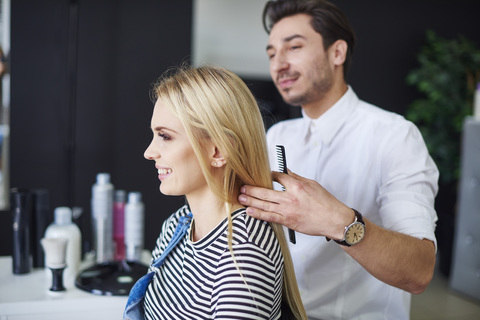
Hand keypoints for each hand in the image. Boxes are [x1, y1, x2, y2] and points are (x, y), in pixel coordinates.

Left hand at [238, 170, 352, 237]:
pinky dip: (258, 214)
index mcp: (297, 186)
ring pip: (265, 204)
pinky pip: (270, 217)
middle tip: (242, 187)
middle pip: (266, 191)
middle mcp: (290, 197)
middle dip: (252, 188)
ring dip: (251, 200)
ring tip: (241, 197)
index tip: (261, 175)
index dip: (267, 175)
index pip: (277, 176)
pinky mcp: (288, 221)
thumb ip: (296, 178)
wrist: (334, 220)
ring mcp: (288, 210)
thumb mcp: (312, 184)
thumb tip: (285, 171)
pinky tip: (249, 211)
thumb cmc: (326, 202)